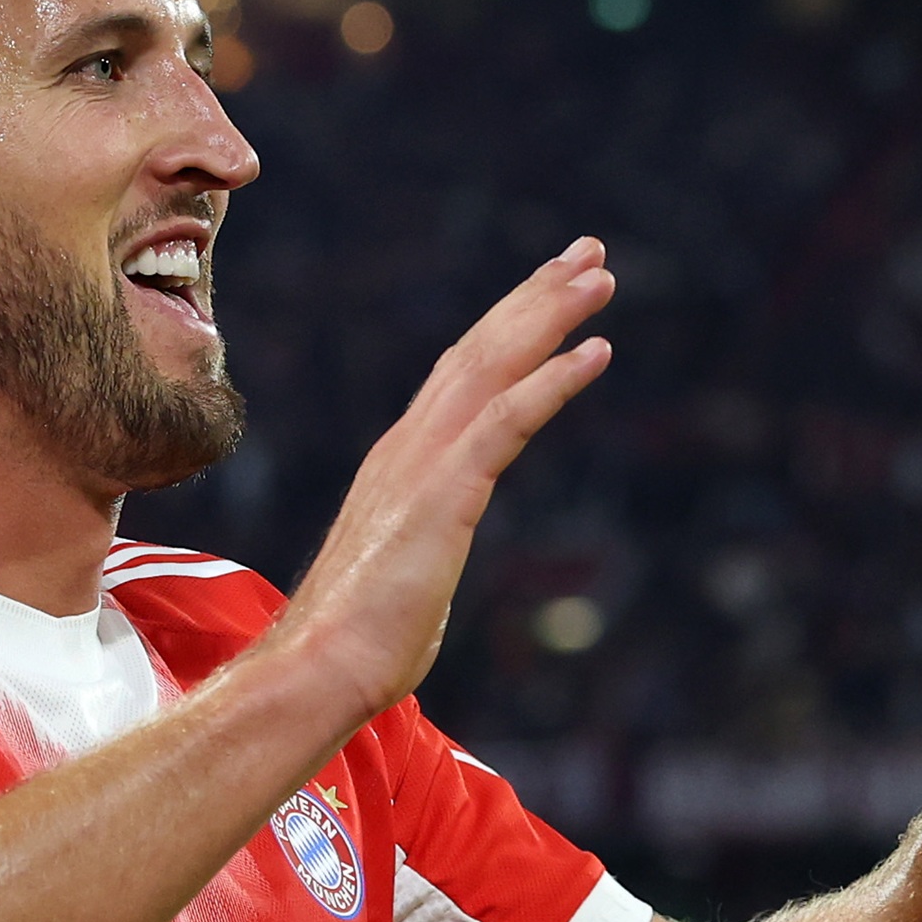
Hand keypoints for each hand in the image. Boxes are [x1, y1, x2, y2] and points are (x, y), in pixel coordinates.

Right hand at [266, 241, 615, 718]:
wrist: (320, 667)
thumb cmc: (361, 643)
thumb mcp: (407, 576)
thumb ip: (423, 551)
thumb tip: (424, 569)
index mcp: (401, 462)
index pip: (462, 376)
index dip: (508, 328)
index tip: (551, 291)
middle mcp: (409, 446)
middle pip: (480, 349)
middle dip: (537, 297)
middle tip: (588, 254)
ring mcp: (423, 463)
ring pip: (494, 365)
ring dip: (552, 316)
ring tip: (602, 276)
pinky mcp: (444, 492)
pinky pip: (508, 419)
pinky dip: (554, 379)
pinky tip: (598, 351)